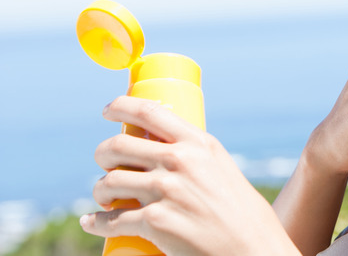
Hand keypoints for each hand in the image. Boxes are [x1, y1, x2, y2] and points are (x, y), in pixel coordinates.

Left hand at [80, 96, 299, 255]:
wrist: (254, 249)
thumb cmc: (244, 216)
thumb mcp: (223, 171)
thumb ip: (197, 160)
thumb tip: (165, 154)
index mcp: (199, 143)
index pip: (149, 111)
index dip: (121, 106)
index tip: (108, 110)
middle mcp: (180, 161)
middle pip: (118, 145)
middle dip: (103, 154)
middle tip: (106, 165)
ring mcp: (166, 190)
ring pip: (109, 182)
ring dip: (100, 191)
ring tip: (106, 198)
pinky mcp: (155, 222)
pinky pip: (110, 220)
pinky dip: (96, 223)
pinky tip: (91, 222)